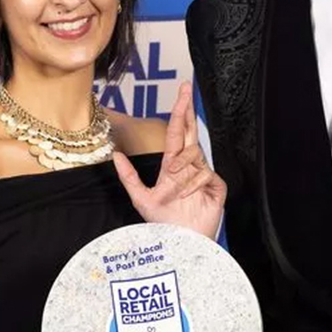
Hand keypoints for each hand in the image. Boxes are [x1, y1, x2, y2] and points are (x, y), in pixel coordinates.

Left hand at [114, 81, 225, 238]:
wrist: (182, 243)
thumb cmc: (163, 223)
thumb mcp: (140, 199)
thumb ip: (128, 176)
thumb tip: (115, 154)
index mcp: (173, 164)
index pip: (177, 132)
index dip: (180, 111)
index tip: (183, 91)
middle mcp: (189, 166)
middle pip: (190, 131)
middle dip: (187, 110)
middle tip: (187, 88)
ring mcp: (204, 174)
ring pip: (194, 154)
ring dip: (182, 167)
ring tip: (174, 185)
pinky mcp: (216, 186)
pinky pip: (205, 174)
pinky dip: (194, 184)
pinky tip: (189, 196)